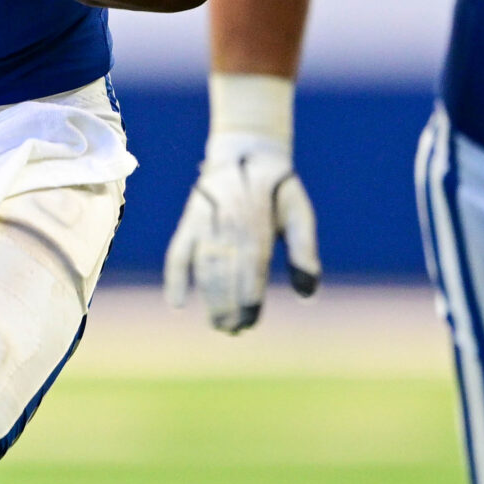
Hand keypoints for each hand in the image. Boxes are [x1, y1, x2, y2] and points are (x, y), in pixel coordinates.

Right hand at [164, 137, 321, 332]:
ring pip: (204, 268)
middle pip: (225, 274)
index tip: (250, 322)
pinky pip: (178, 253)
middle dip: (228, 306)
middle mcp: (228, 225)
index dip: (248, 297)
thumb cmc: (278, 190)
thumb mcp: (300, 214)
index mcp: (257, 224)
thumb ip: (304, 251)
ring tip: (216, 324)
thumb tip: (308, 295)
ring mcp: (205, 224)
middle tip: (232, 331)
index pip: (251, 270)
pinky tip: (177, 303)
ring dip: (208, 299)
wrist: (246, 152)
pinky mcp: (189, 223)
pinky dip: (175, 278)